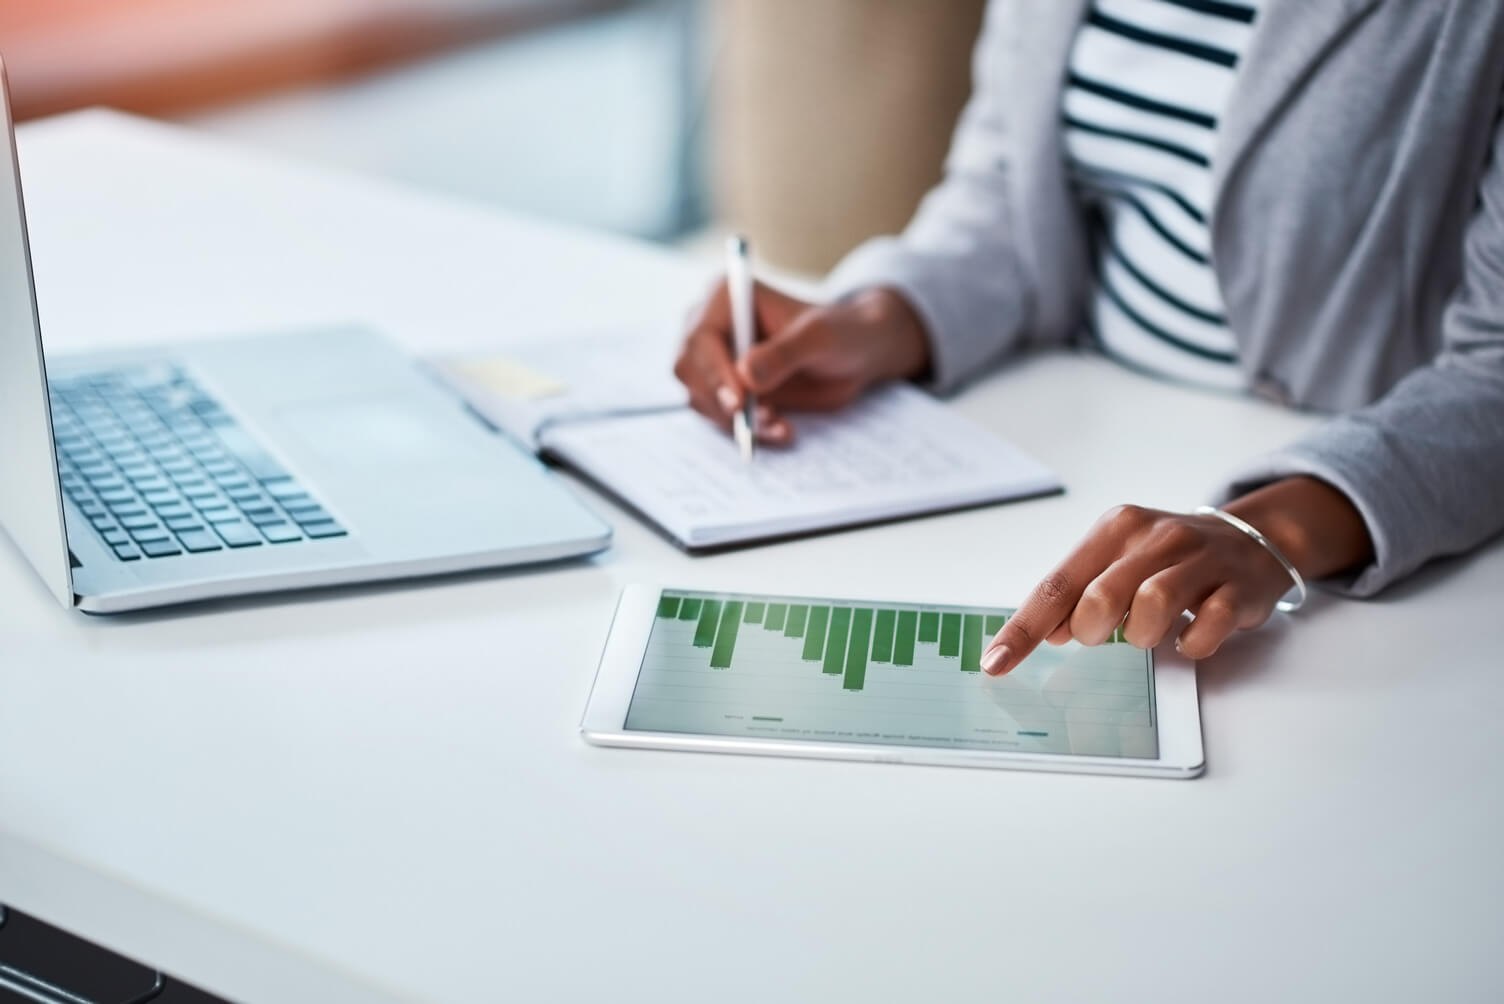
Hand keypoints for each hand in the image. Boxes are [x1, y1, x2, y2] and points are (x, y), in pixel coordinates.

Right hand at [674, 280, 930, 442]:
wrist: (856, 354)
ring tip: (779, 425)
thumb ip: (785, 353)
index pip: (699, 338)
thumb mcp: (820, 338)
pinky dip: (747, 430)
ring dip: (737, 420)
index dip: (713, 372)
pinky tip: (781, 431)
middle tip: (762, 420)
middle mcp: (712, 326)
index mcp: (726, 297)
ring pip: (702, 398)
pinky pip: (720, 417)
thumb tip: (746, 374)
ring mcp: (716, 360)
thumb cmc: (841, 332)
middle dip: (721, 401)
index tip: (739, 402)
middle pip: (689, 370)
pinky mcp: (726, 389)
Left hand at [980, 478, 1373, 671]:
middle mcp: (1155, 536)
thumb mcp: (1118, 562)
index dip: (1024, 629)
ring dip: (1141, 635)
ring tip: (1148, 633)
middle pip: (1100, 596)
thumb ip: (1080, 593)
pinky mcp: (1238, 587)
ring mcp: (1200, 559)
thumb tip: (1049, 632)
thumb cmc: (1170, 558)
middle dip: (1091, 630)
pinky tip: (1187, 635)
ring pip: (1152, 605)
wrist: (1253, 538)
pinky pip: (1206, 627)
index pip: (1056, 584)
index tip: (995, 664)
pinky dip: (1190, 643)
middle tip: (1102, 634)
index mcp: (1115, 529)